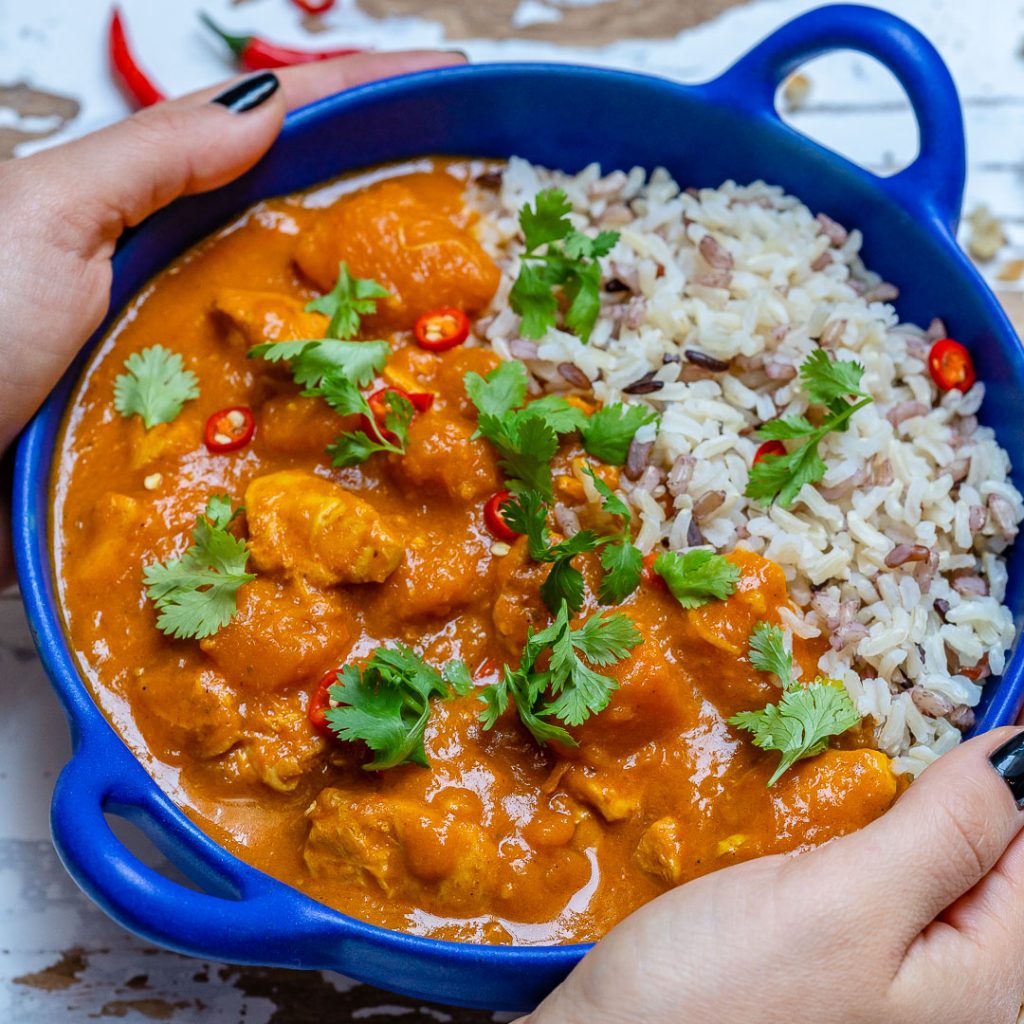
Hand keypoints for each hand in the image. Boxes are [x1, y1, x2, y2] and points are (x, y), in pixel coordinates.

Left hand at [0, 50, 462, 582]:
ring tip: (463, 277)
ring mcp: (194, 347)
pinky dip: (341, 389)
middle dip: (391, 185)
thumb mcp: (44, 216)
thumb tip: (264, 99)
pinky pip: (286, 397)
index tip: (447, 76)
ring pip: (306, 308)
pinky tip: (388, 390)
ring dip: (381, 292)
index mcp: (147, 197)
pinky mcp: (196, 424)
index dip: (360, 93)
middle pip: (303, 210)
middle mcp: (180, 266)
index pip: (272, 123)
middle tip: (476, 180)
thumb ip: (152, 159)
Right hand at [525, 727, 1023, 1023]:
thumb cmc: (725, 993)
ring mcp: (898, 980)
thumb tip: (1015, 753)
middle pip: (989, 854)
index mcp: (991, 982)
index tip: (939, 700)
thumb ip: (946, 831)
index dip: (1004, 769)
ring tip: (843, 768)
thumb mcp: (845, 903)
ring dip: (899, 801)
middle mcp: (960, 989)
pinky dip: (860, 830)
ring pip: (932, 860)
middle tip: (881, 734)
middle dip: (944, 783)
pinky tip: (818, 813)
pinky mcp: (843, 963)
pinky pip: (883, 881)